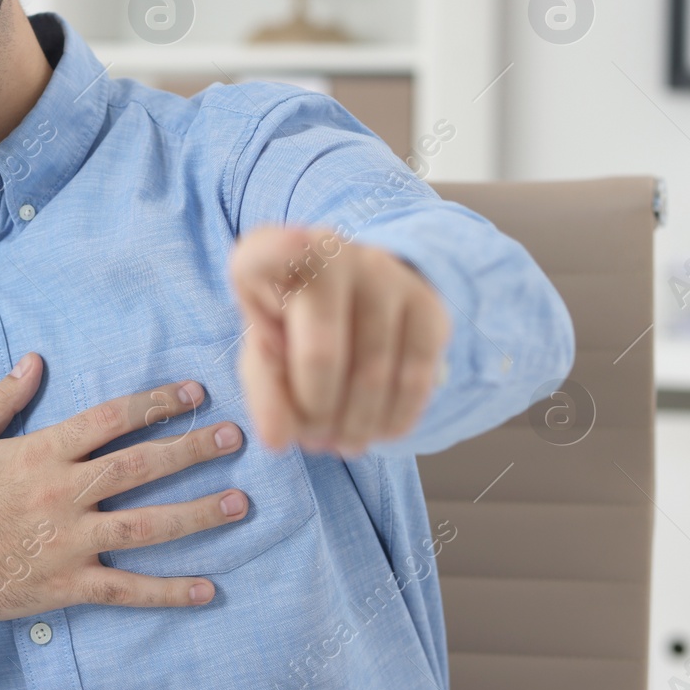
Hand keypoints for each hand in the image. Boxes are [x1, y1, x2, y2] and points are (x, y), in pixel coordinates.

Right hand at [0, 354, 248, 622]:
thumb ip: (2, 398)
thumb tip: (35, 361)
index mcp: (40, 453)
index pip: (111, 419)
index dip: (156, 403)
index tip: (194, 393)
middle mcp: (62, 494)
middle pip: (141, 466)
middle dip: (192, 449)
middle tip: (235, 437)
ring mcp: (69, 542)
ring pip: (147, 526)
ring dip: (197, 514)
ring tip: (239, 503)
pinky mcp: (68, 584)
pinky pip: (127, 589)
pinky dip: (169, 592)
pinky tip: (208, 589)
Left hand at [229, 225, 450, 456]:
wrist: (356, 297)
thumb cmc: (294, 327)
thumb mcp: (264, 353)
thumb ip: (263, 391)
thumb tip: (278, 440)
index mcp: (270, 255)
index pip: (262, 255)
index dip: (275, 254)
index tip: (293, 246)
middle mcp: (330, 253)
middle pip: (321, 354)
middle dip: (315, 414)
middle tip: (312, 439)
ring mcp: (384, 273)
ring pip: (372, 375)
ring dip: (354, 427)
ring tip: (340, 443)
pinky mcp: (426, 303)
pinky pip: (414, 378)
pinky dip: (395, 420)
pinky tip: (379, 433)